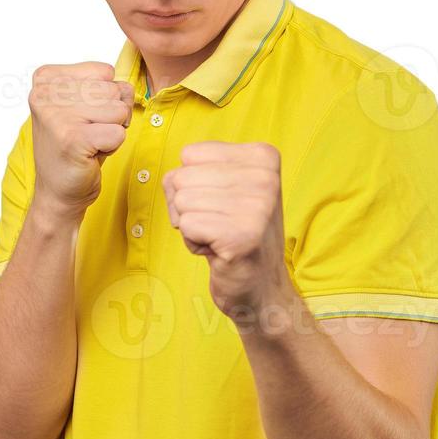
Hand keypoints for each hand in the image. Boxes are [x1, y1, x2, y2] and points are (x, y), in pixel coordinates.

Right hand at [28, 62, 131, 219]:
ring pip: (119, 110)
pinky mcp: (72, 138)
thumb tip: (126, 91)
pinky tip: (90, 154)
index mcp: (46, 78)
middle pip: (113, 90)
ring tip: (89, 142)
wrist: (57, 191)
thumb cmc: (76, 144)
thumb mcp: (87, 104)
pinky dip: (112, 147)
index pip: (104, 72)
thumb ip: (107, 86)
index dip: (105, 97)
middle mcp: (45, 93)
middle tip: (88, 132)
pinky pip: (119, 133)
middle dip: (112, 115)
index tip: (84, 116)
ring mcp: (57, 115)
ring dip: (112, 130)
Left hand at [162, 141, 290, 317]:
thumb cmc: (236, 232)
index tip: (219, 203)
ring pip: (181, 201)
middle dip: (187, 206)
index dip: (193, 183)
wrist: (261, 284)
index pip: (189, 154)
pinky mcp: (240, 236)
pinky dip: (193, 242)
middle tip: (217, 223)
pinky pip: (186, 226)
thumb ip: (198, 169)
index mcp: (263, 156)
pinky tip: (218, 250)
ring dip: (191, 225)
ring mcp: (256, 207)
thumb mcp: (226, 187)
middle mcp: (264, 177)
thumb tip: (172, 179)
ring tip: (218, 236)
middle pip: (181, 177)